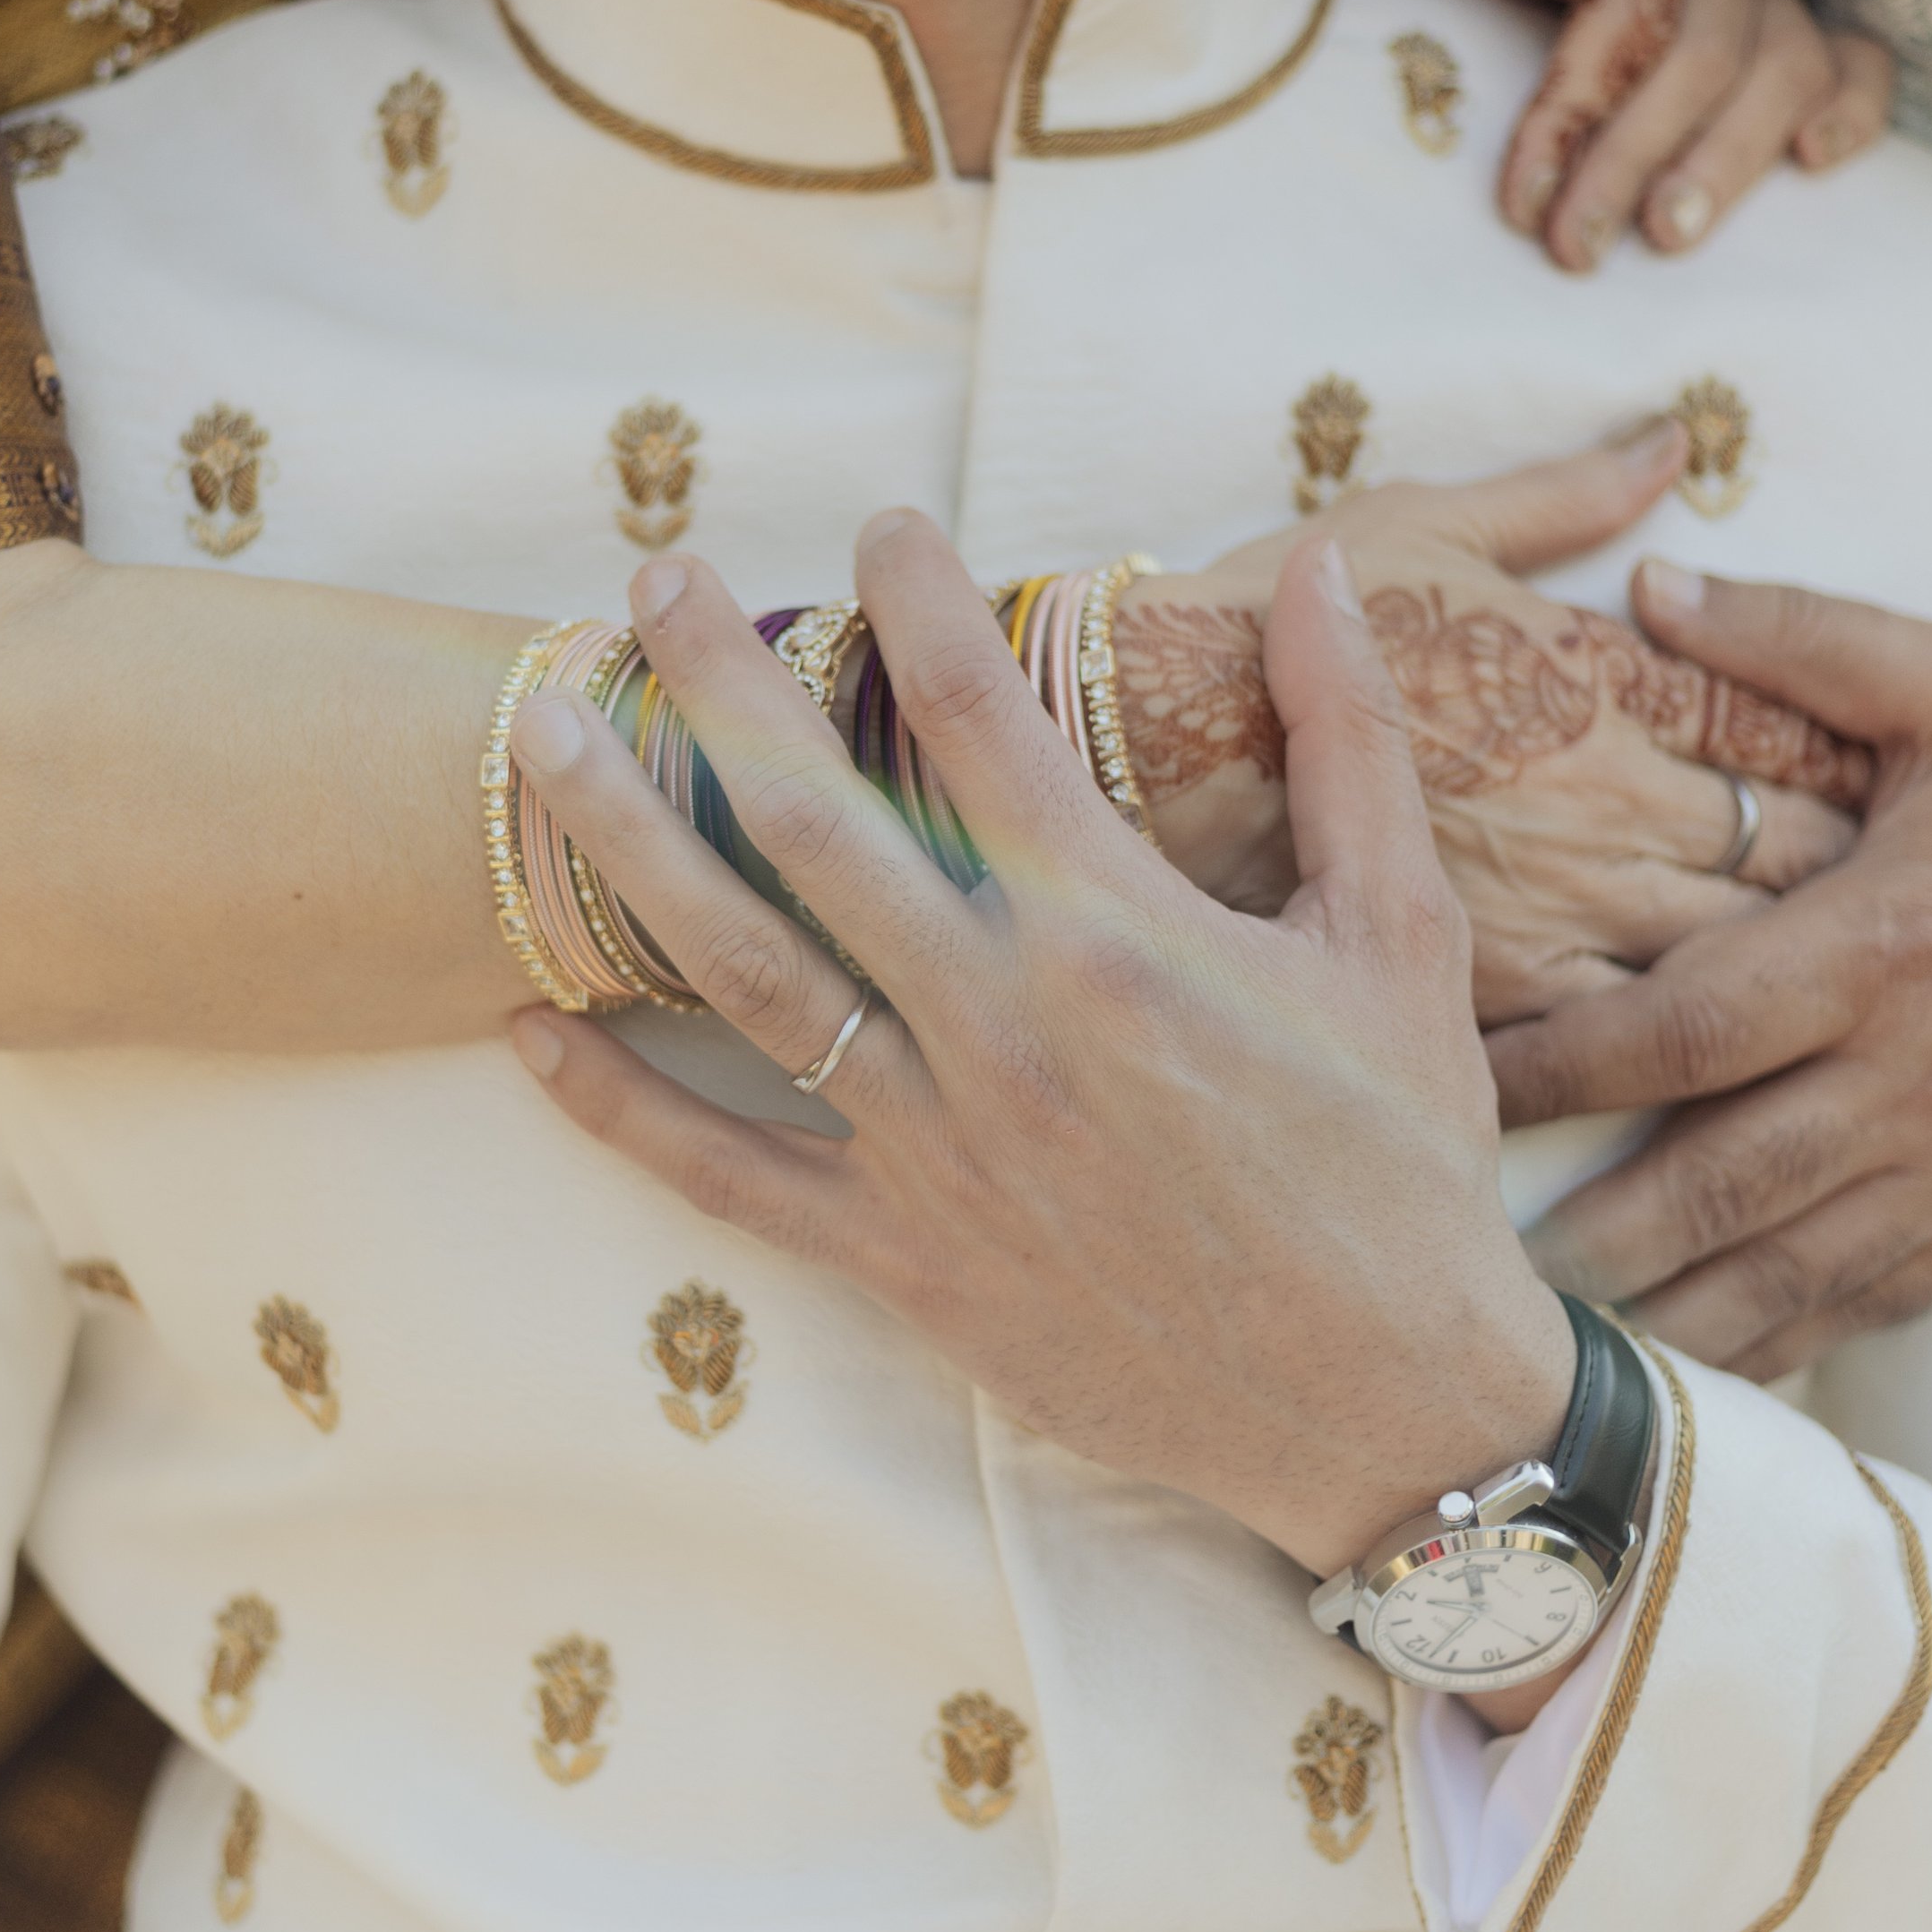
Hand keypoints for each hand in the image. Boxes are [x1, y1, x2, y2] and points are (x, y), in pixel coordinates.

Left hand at [506, 515, 1576, 1591]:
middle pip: (814, 818)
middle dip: (717, 683)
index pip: (982, 712)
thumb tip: (1326, 567)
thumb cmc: (1404, 1165)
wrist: (1393, 1408)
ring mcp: (939, 1148)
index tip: (883, 524)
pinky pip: (729, 1176)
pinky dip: (620, 1105)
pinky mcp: (906, 1259)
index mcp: (1121, 934)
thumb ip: (1351, 741)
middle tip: (654, 579)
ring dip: (625, 843)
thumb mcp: (1403, 938)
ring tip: (538, 736)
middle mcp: (1003, 1026)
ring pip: (739, 969)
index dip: (918, 597)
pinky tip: (528, 1027)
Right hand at [1129, 423, 1862, 1021]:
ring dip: (1752, 976)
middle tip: (1840, 905)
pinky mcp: (1481, 998)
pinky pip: (1609, 1047)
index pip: (1781, 746)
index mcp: (1608, 696)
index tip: (1848, 789)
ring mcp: (1553, 916)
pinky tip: (1643, 1054)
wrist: (1141, 731)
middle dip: (1816, 889)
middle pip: (1781, 871)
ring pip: (1719, 969)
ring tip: (1767, 991)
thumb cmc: (1272, 615)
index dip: (1829, 774)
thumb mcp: (1428, 520)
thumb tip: (1672, 444)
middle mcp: (1606, 813)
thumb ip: (1568, 495)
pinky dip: (1641, 1052)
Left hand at [1376, 0, 1892, 271]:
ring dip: (1726, 162)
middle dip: (1636, 158)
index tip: (1525, 198)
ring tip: (1666, 235)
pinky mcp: (1791, 15)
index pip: (1633, 3)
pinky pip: (1852, 58)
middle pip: (1706, 50)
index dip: (1580, 109)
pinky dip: (1850, 110)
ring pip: (1784, 67)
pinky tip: (1810, 160)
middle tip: (1576, 246)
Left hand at [1492, 566, 1931, 1380]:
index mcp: (1877, 949)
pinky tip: (1677, 1371)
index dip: (1558, 1064)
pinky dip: (1763, 1347)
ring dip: (1657, 1321)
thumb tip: (1652, 588)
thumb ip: (1808, 644)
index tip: (1448, 1080)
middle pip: (1712, 1186)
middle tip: (1454, 1263)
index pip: (1680, 1027)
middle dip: (1586, 1237)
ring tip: (1534, 1349)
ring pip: (1779, 1276)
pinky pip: (1857, 1308)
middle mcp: (1905, 1080)